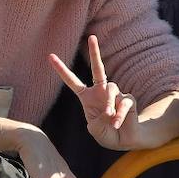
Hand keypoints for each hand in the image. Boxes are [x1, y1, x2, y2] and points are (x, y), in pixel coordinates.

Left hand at [49, 35, 138, 150]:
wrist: (124, 140)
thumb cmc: (107, 134)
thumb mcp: (95, 130)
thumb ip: (97, 121)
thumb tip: (109, 110)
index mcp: (87, 97)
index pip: (72, 81)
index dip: (61, 70)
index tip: (50, 56)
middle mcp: (101, 91)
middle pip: (97, 68)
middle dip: (95, 52)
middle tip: (92, 37)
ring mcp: (115, 94)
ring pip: (111, 89)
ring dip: (109, 104)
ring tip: (109, 117)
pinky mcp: (128, 99)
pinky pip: (123, 103)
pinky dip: (120, 115)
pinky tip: (117, 122)